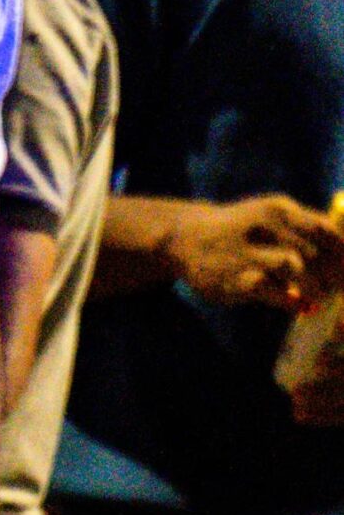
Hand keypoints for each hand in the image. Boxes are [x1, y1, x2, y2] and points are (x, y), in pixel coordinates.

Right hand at [165, 196, 343, 310]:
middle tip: (338, 286)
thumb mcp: (270, 215)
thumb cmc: (240, 228)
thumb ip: (305, 228)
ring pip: (297, 268)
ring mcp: (249, 253)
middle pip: (316, 252)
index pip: (325, 230)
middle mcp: (265, 226)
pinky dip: (295, 302)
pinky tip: (301, 305)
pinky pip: (277, 293)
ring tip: (319, 295)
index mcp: (279, 209)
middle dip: (334, 273)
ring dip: (315, 286)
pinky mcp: (238, 280)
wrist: (185, 238)